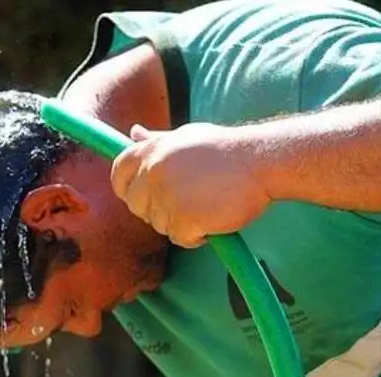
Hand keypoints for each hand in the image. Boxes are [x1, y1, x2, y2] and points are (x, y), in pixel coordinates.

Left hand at [110, 123, 271, 247]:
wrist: (261, 160)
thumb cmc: (225, 149)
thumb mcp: (186, 137)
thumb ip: (156, 141)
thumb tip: (133, 134)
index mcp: (151, 150)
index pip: (118, 173)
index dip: (126, 188)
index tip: (140, 196)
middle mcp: (153, 172)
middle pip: (136, 205)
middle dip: (155, 209)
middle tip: (186, 202)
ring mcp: (166, 196)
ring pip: (159, 224)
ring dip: (180, 222)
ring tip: (207, 204)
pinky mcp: (183, 218)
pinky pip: (179, 238)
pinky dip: (196, 236)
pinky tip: (214, 219)